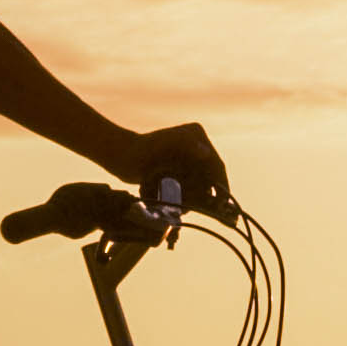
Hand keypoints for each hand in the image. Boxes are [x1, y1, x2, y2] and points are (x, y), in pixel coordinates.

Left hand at [115, 122, 232, 216]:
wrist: (122, 156)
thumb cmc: (143, 148)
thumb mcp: (166, 143)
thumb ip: (187, 144)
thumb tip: (206, 153)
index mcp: (197, 136)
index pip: (216, 163)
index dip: (222, 183)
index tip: (224, 201)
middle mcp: (195, 146)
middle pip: (210, 175)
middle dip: (208, 193)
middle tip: (210, 210)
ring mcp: (186, 159)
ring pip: (200, 184)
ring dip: (195, 197)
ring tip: (185, 206)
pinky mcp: (176, 170)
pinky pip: (189, 187)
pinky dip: (186, 196)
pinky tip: (177, 203)